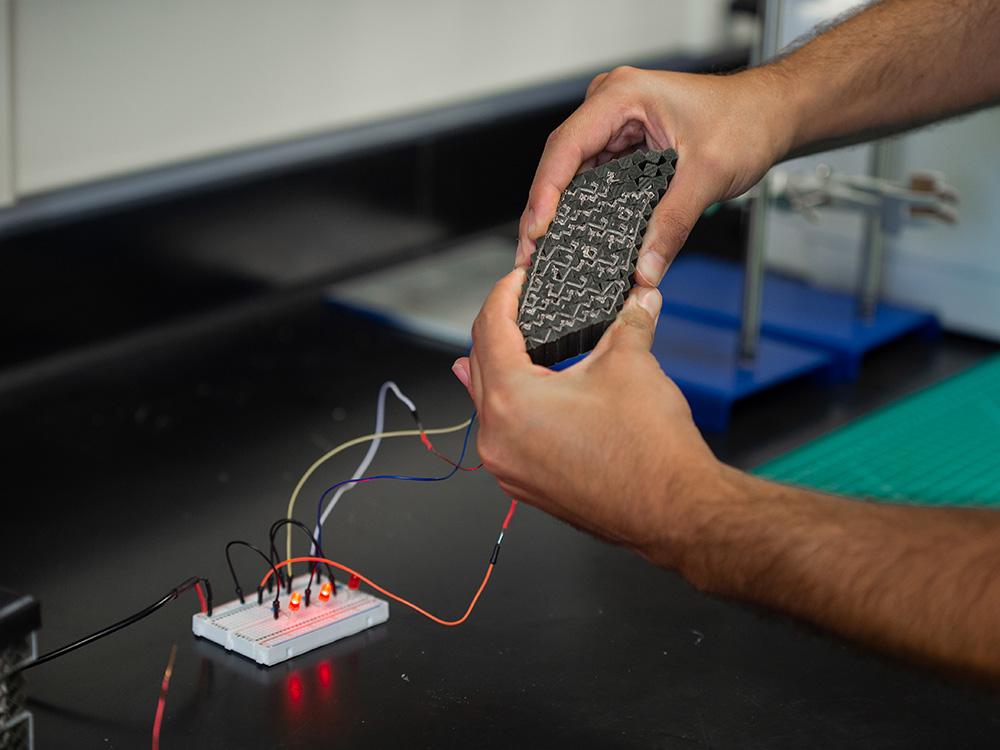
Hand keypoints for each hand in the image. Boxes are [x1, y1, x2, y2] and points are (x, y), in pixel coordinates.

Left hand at [451, 270, 722, 566]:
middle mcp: (498, 440)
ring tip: (510, 343)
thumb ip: (627, 323)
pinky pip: (504, 435)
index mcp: (511, 402)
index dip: (503, 294)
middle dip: (497, 329)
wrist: (676, 511)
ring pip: (488, 405)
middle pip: (480, 366)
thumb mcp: (632, 364)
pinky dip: (512, 407)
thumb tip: (637, 302)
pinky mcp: (527, 486)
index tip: (518, 279)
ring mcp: (509, 469)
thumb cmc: (651, 453)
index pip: (490, 330)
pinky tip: (527, 395)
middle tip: (518, 305)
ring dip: (497, 369)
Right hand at [515, 66, 792, 284]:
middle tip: (532, 254)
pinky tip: (578, 237)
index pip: (567, 146)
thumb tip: (646, 269)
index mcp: (622, 96)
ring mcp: (615, 127)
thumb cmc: (745, 120)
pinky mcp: (625, 148)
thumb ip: (673, 224)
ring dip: (562, 214)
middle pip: (561, 164)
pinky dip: (586, 210)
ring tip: (547, 252)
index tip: (537, 230)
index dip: (545, 192)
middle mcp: (611, 107)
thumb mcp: (708, 174)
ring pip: (574, 175)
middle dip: (545, 211)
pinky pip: (595, 181)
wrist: (771, 114)